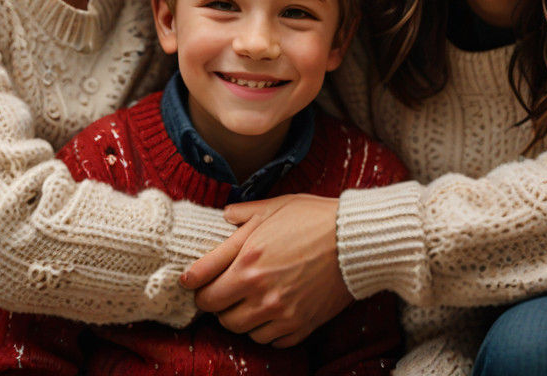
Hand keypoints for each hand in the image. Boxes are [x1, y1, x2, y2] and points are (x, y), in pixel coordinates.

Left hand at [181, 194, 351, 346]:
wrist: (354, 241)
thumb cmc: (313, 218)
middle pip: (217, 313)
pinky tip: (270, 311)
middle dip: (215, 301)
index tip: (192, 281)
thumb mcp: (274, 207)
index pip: (201, 285)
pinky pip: (269, 340)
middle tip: (222, 289)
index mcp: (247, 259)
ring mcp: (279, 312)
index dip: (193, 284)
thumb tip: (224, 216)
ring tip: (247, 300)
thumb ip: (243, 214)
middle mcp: (258, 289)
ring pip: (241, 329)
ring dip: (238, 316)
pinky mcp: (299, 326)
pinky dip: (265, 329)